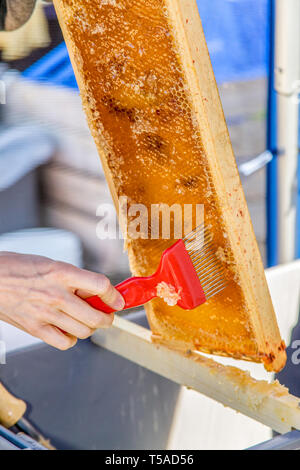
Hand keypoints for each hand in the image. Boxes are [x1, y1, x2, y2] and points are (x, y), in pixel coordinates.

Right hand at [0, 252, 124, 349]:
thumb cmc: (18, 267)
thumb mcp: (51, 264)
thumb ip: (74, 279)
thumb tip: (97, 293)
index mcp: (62, 273)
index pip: (100, 285)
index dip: (114, 295)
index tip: (119, 300)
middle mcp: (56, 294)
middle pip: (96, 316)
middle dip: (108, 318)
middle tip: (107, 315)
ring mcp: (45, 313)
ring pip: (84, 331)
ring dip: (91, 328)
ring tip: (87, 321)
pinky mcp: (35, 328)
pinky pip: (65, 342)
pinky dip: (72, 339)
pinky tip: (68, 330)